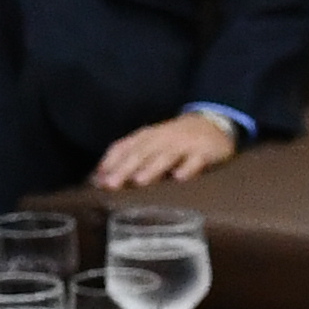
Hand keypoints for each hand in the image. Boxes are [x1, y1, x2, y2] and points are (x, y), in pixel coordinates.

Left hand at [90, 108, 239, 189]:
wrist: (212, 123)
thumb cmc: (173, 140)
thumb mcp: (149, 144)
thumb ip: (127, 159)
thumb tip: (98, 180)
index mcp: (145, 137)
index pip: (123, 147)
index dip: (109, 163)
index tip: (96, 181)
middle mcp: (161, 138)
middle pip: (141, 153)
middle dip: (124, 168)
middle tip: (111, 185)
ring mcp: (183, 144)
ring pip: (166, 156)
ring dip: (152, 168)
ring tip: (139, 181)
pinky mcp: (204, 151)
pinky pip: (196, 160)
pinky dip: (188, 168)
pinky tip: (180, 178)